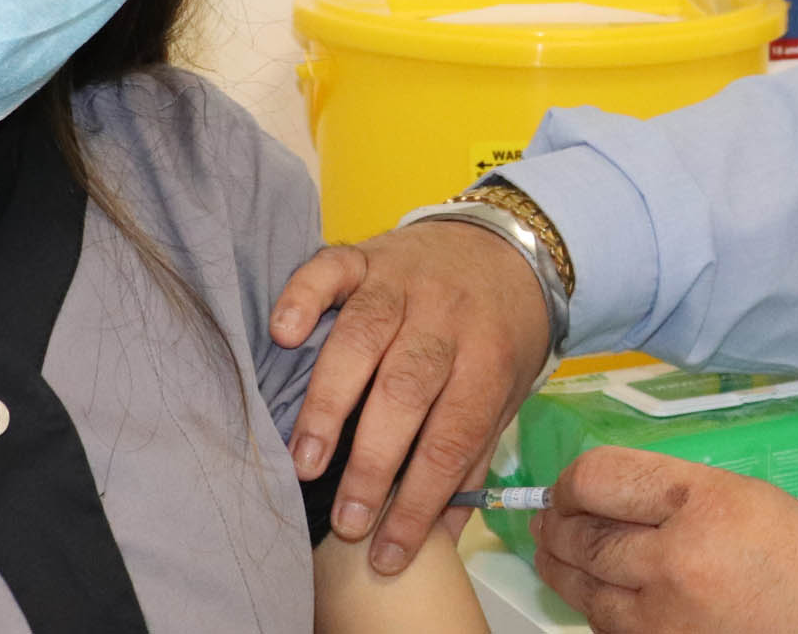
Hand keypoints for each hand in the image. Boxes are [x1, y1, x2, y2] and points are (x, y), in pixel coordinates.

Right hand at [269, 220, 553, 574]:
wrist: (513, 245)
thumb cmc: (501, 334)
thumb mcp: (507, 394)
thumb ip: (471, 458)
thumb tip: (441, 535)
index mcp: (488, 360)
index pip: (452, 439)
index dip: (418, 501)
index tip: (387, 552)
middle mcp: (446, 319)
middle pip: (406, 391)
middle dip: (373, 463)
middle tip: (345, 520)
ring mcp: (403, 282)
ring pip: (361, 338)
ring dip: (329, 403)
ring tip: (305, 462)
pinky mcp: (368, 254)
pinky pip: (330, 269)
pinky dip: (303, 298)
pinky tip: (284, 335)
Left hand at [533, 446, 797, 633]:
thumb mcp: (738, 493)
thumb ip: (667, 492)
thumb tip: (599, 496)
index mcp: (698, 502)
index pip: (598, 480)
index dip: (571, 482)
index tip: (569, 487)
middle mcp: (673, 560)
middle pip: (581, 538)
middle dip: (556, 526)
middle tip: (548, 519)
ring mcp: (664, 617)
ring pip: (583, 590)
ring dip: (564, 569)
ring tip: (557, 554)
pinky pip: (608, 629)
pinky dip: (598, 610)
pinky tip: (604, 595)